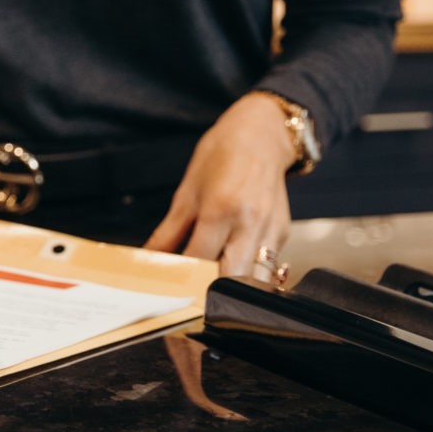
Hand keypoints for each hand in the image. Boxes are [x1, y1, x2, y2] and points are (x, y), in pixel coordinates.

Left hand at [144, 93, 295, 277]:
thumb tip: (149, 258)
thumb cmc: (221, 156)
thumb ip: (169, 232)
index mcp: (221, 209)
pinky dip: (249, 276)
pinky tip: (232, 271)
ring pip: (256, 281)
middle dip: (210, 292)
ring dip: (234, 290)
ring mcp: (270, 230)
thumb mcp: (187, 191)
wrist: (261, 134)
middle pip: (232, 278)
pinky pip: (268, 267)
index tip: (168, 289)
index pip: (199, 259)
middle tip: (191, 297)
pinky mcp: (283, 233)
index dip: (182, 278)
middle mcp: (250, 223)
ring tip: (213, 289)